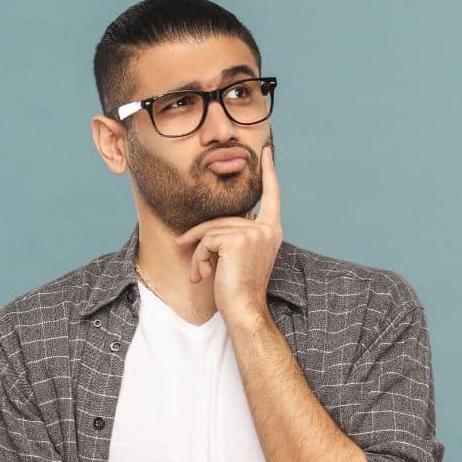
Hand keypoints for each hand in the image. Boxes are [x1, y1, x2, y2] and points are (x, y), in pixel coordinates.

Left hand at [173, 144, 280, 323]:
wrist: (244, 310)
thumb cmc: (240, 288)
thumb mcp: (241, 256)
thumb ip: (236, 235)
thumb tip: (211, 228)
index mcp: (271, 231)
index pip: (272, 196)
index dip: (269, 173)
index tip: (267, 152)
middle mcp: (266, 229)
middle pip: (223, 218)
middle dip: (201, 237)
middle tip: (190, 256)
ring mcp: (253, 233)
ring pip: (211, 230)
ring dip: (199, 254)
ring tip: (201, 274)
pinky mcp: (237, 240)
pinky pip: (206, 240)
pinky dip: (198, 257)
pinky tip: (203, 274)